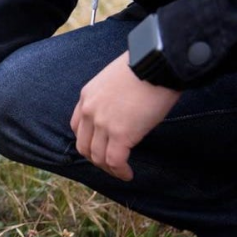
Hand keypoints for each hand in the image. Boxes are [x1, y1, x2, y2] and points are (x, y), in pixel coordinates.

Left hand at [70, 51, 180, 180]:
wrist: (158, 62)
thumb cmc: (146, 65)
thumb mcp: (115, 78)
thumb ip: (110, 97)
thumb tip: (122, 110)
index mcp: (87, 96)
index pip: (78, 127)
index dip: (88, 141)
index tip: (99, 147)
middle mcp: (89, 111)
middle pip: (84, 146)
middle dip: (95, 158)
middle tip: (110, 164)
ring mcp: (103, 124)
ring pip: (98, 157)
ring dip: (108, 168)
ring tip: (120, 172)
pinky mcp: (121, 134)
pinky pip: (115, 161)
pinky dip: (120, 171)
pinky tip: (128, 174)